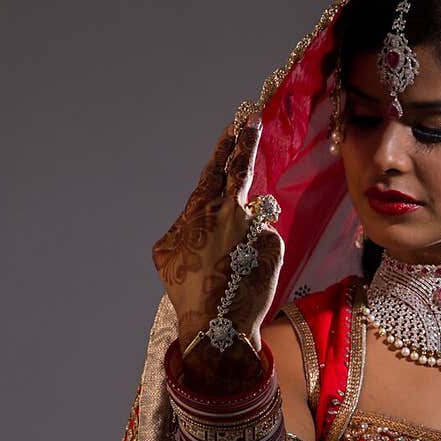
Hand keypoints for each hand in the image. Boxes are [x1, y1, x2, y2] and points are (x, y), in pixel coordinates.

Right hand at [152, 114, 283, 360]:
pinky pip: (264, 243)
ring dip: (244, 236)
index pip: (216, 167)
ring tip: (230, 266)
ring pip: (252, 219)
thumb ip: (184, 224)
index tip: (237, 122)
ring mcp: (253, 225)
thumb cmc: (187, 289)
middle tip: (251, 119)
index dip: (227, 144)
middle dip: (245, 141)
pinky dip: (256, 256)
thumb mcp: (167, 252)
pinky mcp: (273, 244)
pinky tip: (246, 276)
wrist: (217, 322)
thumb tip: (196, 215)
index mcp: (199, 208)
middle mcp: (229, 209)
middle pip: (240, 167)